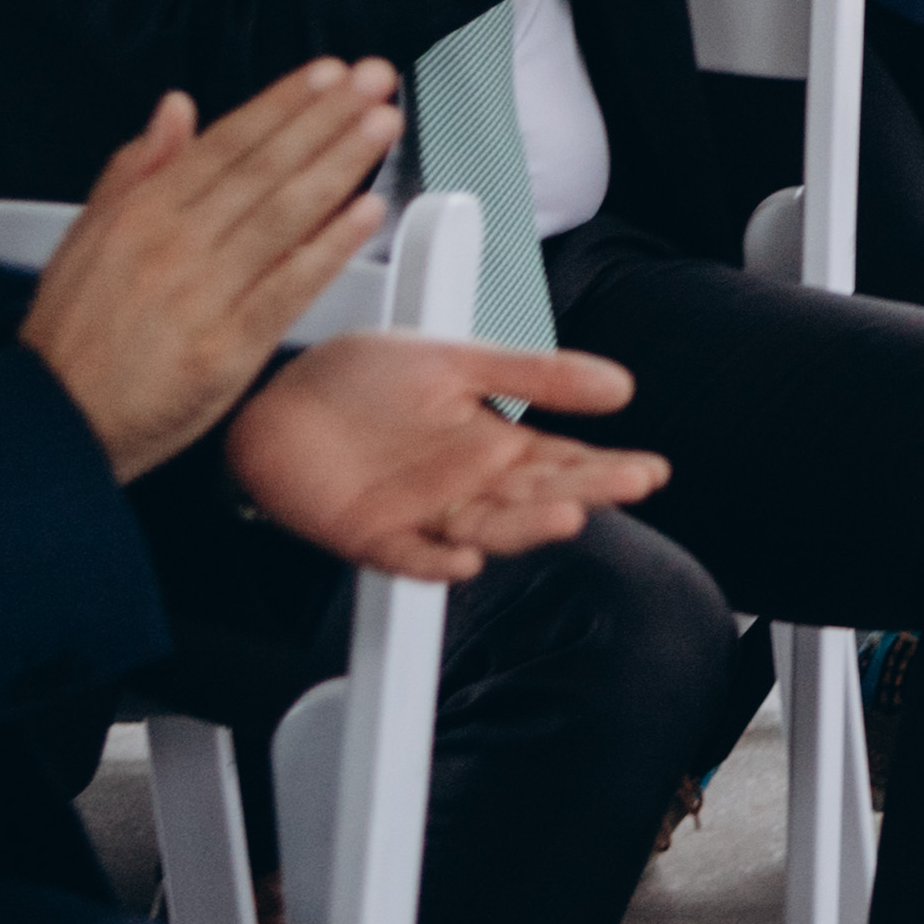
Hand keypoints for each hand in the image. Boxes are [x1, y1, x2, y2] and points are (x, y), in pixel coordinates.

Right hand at [19, 62, 407, 480]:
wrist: (52, 424)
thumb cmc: (73, 337)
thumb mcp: (86, 239)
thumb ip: (134, 171)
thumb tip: (175, 108)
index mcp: (140, 214)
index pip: (225, 144)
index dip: (282, 104)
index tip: (330, 74)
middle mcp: (173, 244)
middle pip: (263, 169)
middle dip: (325, 119)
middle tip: (376, 80)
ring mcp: (203, 293)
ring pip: (282, 215)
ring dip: (338, 165)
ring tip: (381, 125)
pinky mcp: (227, 345)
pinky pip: (288, 285)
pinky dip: (329, 246)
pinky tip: (367, 212)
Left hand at [224, 334, 666, 577]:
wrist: (274, 395)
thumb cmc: (361, 377)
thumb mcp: (457, 358)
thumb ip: (533, 373)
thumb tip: (619, 384)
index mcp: (492, 445)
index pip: (563, 462)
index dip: (606, 468)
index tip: (649, 470)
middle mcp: (466, 486)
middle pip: (535, 496)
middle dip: (585, 491)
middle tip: (630, 484)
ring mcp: (422, 515)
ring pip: (485, 529)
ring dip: (524, 527)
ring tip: (567, 515)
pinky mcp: (371, 537)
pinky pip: (408, 558)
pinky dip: (433, 564)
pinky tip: (461, 561)